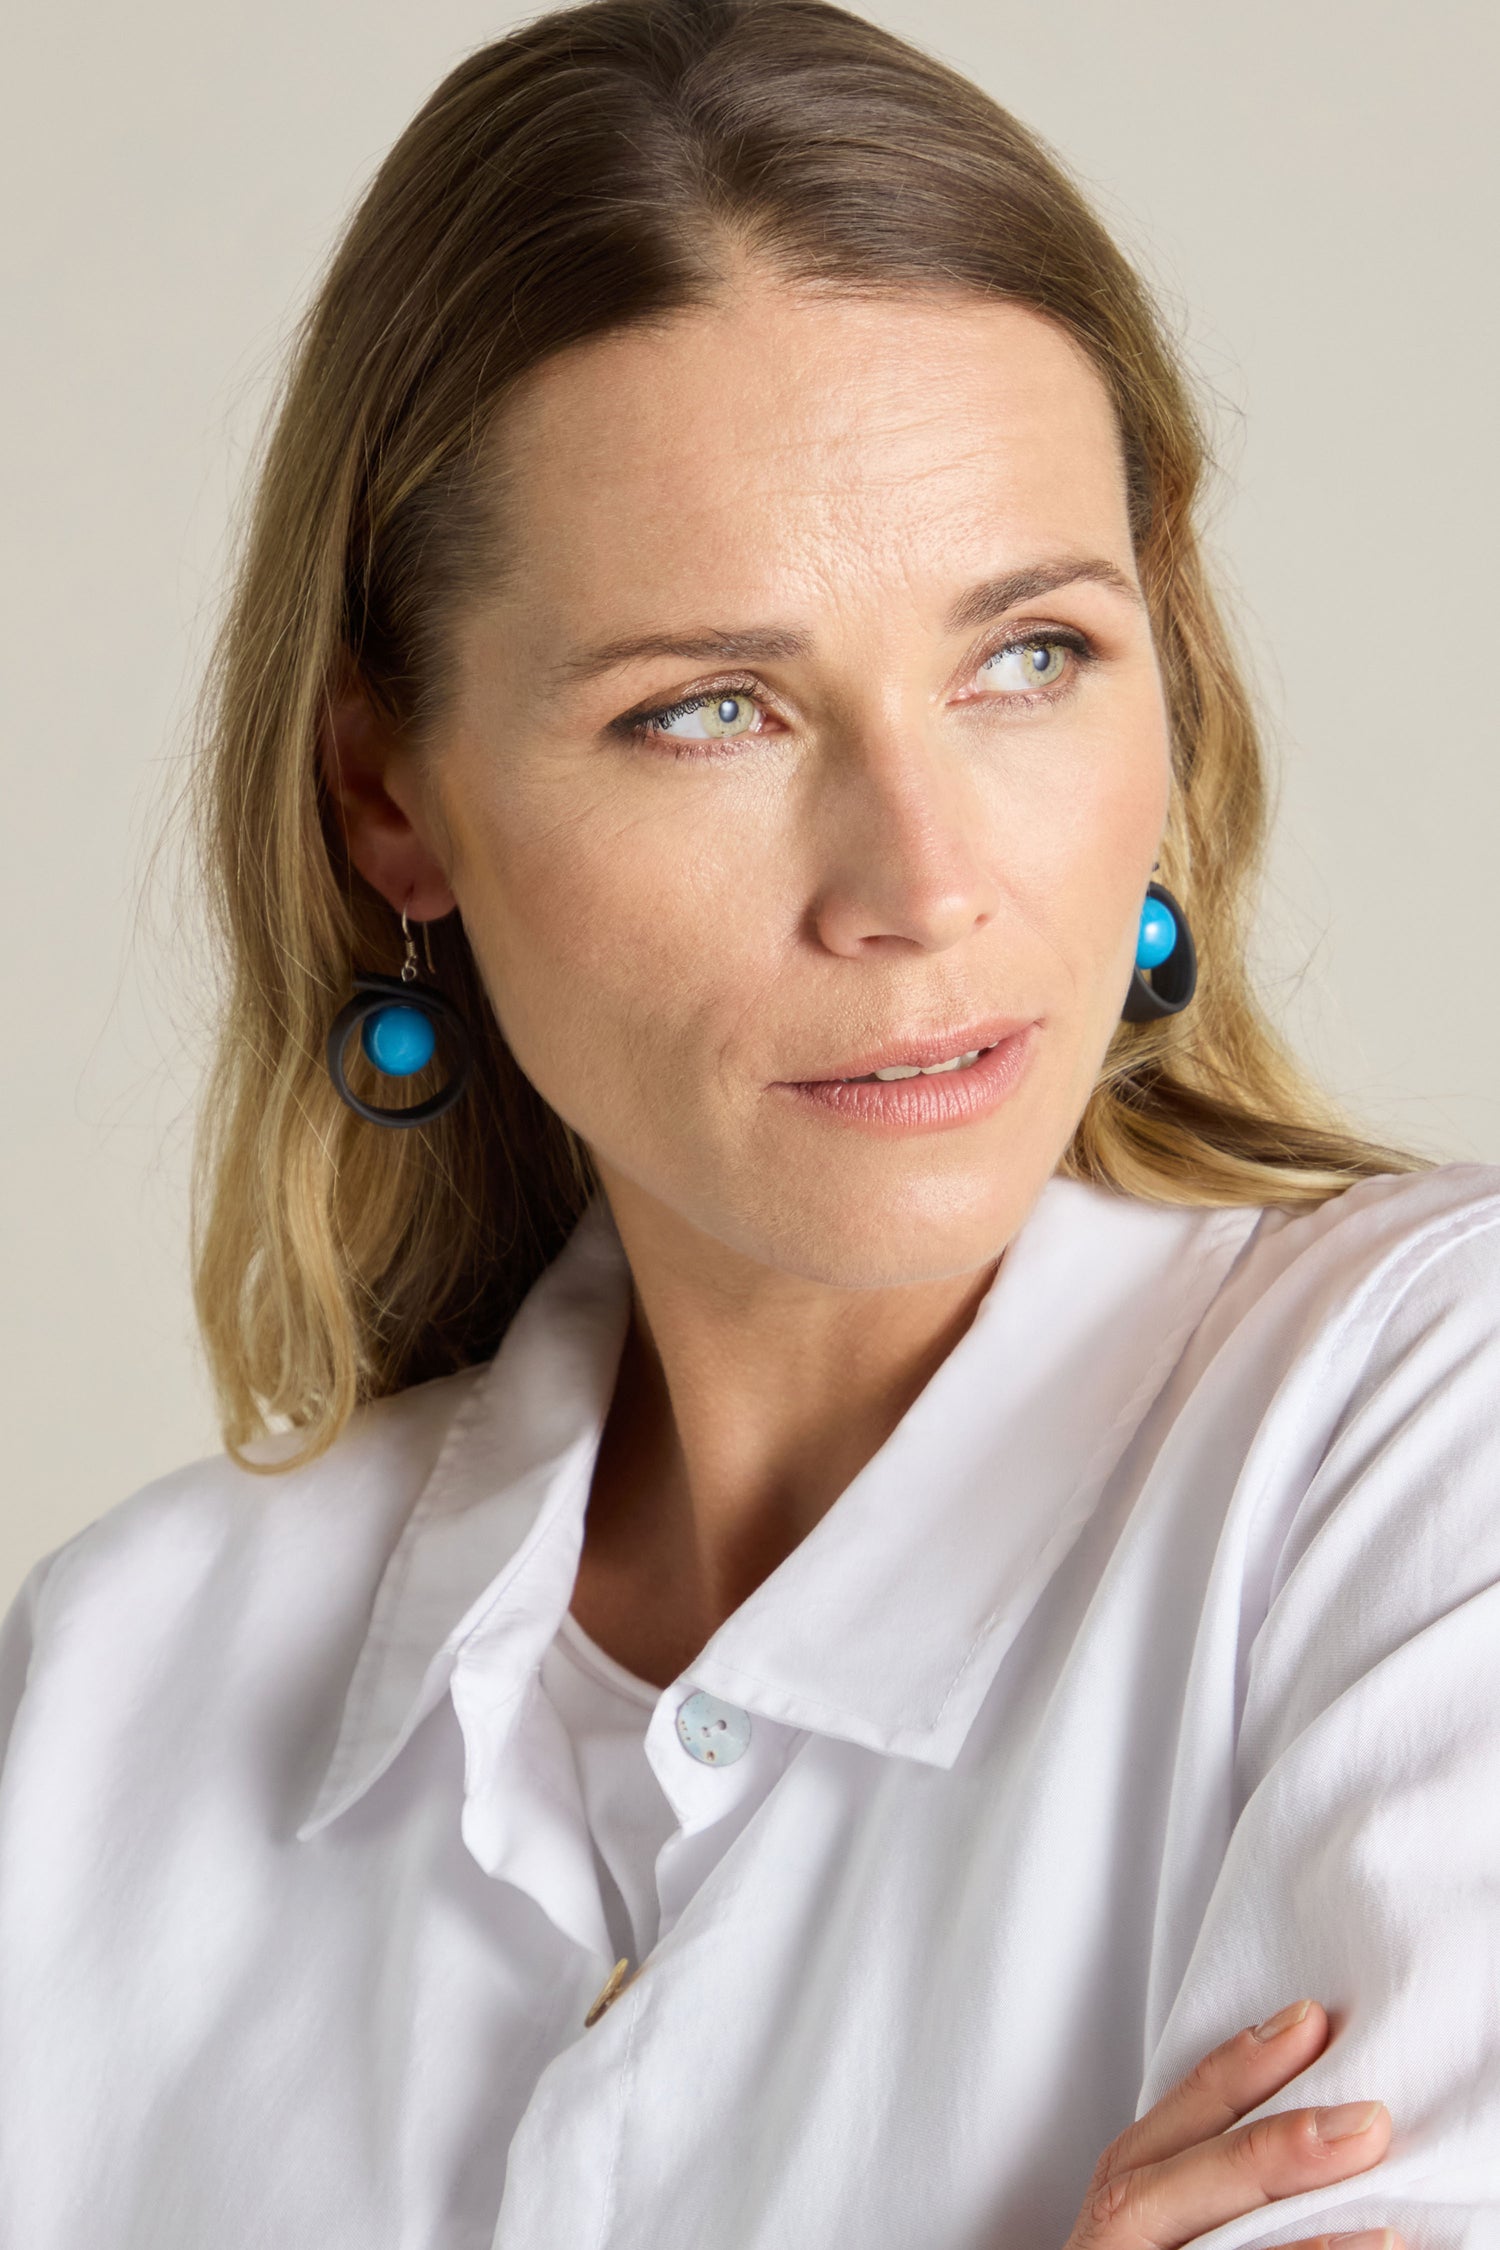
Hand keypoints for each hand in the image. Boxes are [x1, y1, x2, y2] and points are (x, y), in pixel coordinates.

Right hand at [1061, 1998, 1399, 2249]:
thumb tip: (1322, 2128)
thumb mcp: (1157, 2225)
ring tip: (1388, 2231)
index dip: (1232, 2072)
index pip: (1162, 2132)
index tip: (1308, 2025)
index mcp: (1111, 2213)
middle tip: (1367, 2122)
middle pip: (1169, 2196)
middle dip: (1268, 2153)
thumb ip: (1206, 2182)